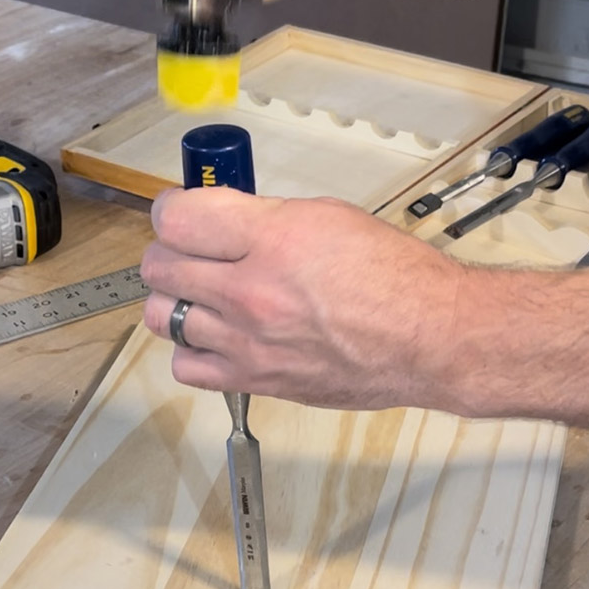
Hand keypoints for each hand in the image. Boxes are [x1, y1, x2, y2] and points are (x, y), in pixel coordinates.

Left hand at [141, 187, 465, 409]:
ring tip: (201, 294)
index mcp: (271, 238)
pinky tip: (215, 336)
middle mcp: (251, 291)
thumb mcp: (329, 217)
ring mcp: (248, 340)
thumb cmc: (395, 279)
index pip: (176, 219)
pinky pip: (185, 366)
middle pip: (159, 266)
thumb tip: (223, 219)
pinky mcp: (255, 378)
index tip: (179, 213)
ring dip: (176, 299)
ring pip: (163, 316)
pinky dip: (191, 349)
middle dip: (170, 251)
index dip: (171, 210)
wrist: (428, 338)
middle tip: (190, 250)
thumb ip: (264, 217)